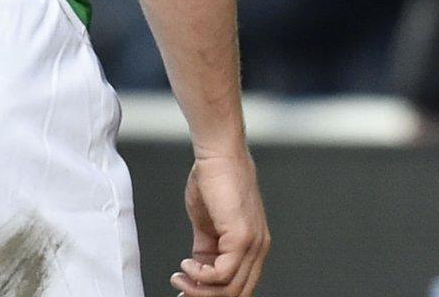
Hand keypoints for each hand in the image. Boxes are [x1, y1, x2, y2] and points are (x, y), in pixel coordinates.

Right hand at [173, 149, 269, 296]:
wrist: (218, 155)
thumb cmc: (214, 182)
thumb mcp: (208, 227)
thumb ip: (206, 252)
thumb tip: (196, 274)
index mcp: (253, 247)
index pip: (240, 287)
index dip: (212, 295)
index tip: (186, 294)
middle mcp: (258, 248)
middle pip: (236, 294)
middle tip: (180, 290)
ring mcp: (253, 244)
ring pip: (230, 290)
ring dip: (198, 289)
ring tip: (180, 277)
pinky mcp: (242, 236)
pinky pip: (222, 275)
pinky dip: (200, 276)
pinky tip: (186, 264)